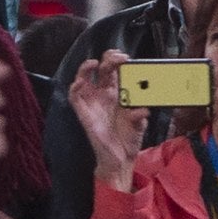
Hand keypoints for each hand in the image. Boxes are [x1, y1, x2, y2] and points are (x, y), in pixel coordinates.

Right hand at [68, 50, 148, 192]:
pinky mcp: (83, 113)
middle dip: (108, 59)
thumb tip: (142, 110)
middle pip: (101, 69)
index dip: (118, 61)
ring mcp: (93, 102)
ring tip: (93, 63)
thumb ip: (140, 116)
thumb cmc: (129, 139)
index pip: (115, 70)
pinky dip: (75, 88)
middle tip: (117, 58)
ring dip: (86, 68)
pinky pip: (75, 97)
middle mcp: (104, 94)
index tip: (126, 58)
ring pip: (83, 78)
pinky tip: (81, 82)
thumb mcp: (139, 125)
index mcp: (118, 93)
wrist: (120, 160)